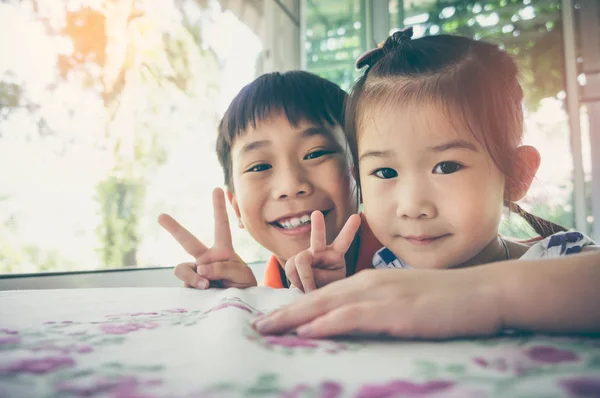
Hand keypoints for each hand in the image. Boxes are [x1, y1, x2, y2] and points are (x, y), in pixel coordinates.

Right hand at [158, 187, 256, 288]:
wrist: (238, 306)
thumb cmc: (243, 286)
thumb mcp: (241, 275)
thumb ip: (224, 269)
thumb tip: (201, 269)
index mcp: (222, 250)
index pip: (221, 226)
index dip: (219, 208)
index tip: (217, 188)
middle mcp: (206, 259)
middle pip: (187, 241)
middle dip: (174, 228)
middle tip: (161, 216)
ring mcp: (196, 273)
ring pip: (182, 269)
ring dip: (192, 277)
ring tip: (206, 285)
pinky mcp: (189, 288)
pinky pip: (186, 286)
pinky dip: (194, 290)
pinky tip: (205, 294)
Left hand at [252, 268, 501, 338]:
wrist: (483, 292)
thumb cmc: (445, 299)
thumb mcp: (404, 300)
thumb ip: (377, 310)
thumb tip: (354, 326)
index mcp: (369, 281)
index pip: (324, 294)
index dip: (295, 306)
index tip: (271, 319)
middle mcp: (369, 283)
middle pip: (317, 297)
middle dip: (283, 312)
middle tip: (256, 326)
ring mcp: (382, 295)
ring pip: (327, 305)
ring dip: (293, 317)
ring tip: (266, 329)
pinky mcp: (396, 311)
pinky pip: (353, 317)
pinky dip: (327, 323)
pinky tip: (307, 331)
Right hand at [284, 211, 360, 292]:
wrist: (312, 293)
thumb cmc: (327, 286)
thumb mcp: (332, 284)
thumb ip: (321, 277)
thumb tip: (305, 272)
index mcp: (336, 254)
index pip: (344, 241)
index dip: (349, 229)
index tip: (356, 216)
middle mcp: (320, 250)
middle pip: (318, 238)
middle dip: (318, 226)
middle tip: (317, 213)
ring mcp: (305, 255)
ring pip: (301, 261)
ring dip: (305, 278)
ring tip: (310, 290)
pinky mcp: (293, 262)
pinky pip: (291, 270)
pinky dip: (296, 281)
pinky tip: (301, 286)